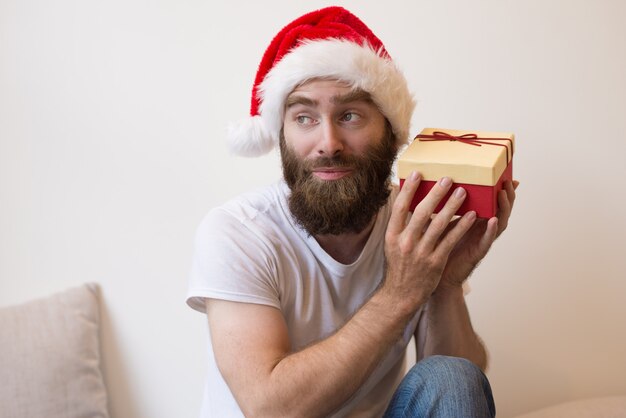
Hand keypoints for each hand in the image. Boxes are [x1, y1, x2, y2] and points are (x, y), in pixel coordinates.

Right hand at [382, 172, 477, 307]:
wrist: (400, 295)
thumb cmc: (398, 267)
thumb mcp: (392, 244)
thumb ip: (400, 225)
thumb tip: (405, 202)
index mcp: (392, 235)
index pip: (400, 207)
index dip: (409, 190)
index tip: (418, 174)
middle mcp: (405, 242)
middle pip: (421, 212)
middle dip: (436, 193)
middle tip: (448, 179)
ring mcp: (421, 253)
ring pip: (439, 224)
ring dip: (452, 206)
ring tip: (463, 192)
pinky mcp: (435, 262)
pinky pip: (450, 240)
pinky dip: (461, 226)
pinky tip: (471, 216)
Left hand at [436, 180, 518, 291]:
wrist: (433, 275)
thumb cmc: (434, 246)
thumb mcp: (436, 221)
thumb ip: (436, 205)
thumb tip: (424, 184)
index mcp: (472, 219)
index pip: (490, 201)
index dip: (497, 188)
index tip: (504, 172)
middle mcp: (480, 228)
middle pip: (500, 209)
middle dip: (506, 194)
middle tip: (507, 180)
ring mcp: (480, 240)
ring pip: (499, 223)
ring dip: (502, 207)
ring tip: (502, 194)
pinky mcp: (476, 253)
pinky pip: (487, 241)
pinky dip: (491, 230)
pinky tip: (493, 220)